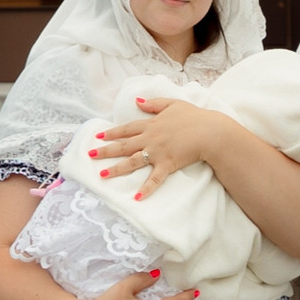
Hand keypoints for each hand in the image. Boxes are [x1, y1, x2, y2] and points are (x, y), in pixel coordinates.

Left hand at [91, 91, 223, 198]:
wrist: (210, 132)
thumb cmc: (194, 117)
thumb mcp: (173, 104)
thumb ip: (154, 103)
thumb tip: (137, 100)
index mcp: (151, 124)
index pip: (126, 129)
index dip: (112, 132)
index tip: (98, 136)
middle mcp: (150, 138)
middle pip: (124, 145)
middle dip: (105, 151)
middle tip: (90, 155)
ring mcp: (157, 152)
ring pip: (133, 162)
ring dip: (117, 169)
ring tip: (102, 175)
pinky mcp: (167, 165)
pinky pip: (154, 179)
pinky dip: (146, 189)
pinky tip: (136, 198)